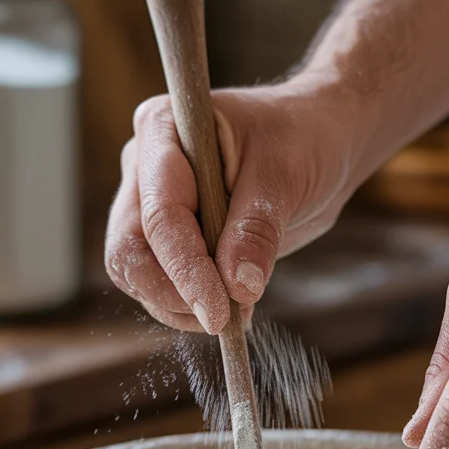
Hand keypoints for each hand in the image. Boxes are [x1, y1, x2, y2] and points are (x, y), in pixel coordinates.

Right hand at [105, 79, 352, 332]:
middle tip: (221, 318)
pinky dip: (191, 304)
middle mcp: (144, 166)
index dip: (186, 269)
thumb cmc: (301, 137)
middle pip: (129, 249)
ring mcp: (150, 203)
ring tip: (236, 312)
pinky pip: (161, 281)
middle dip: (170, 293)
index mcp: (162, 130)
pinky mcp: (169, 236)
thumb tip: (237, 287)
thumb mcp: (286, 175)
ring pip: (137, 273)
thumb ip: (257, 229)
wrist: (319, 139)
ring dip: (180, 306)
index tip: (218, 312)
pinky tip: (234, 305)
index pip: (160, 215)